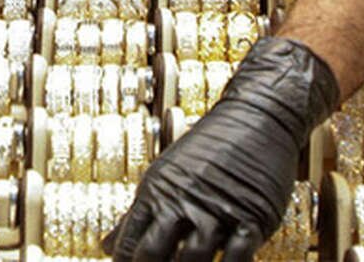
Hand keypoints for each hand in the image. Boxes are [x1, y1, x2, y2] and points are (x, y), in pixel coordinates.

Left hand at [103, 37, 338, 261]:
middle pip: (153, 254)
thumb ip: (137, 215)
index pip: (129, 243)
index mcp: (156, 191)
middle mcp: (183, 201)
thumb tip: (106, 246)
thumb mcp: (165, 174)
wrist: (257, 115)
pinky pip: (237, 257)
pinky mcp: (252, 217)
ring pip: (192, 259)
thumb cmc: (209, 147)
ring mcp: (217, 209)